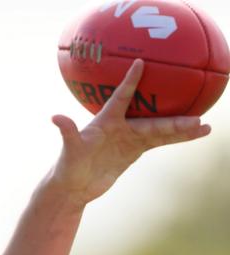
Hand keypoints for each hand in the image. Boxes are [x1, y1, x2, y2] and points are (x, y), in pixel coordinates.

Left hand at [50, 60, 210, 204]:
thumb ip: (66, 132)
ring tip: (204, 126)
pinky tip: (194, 135)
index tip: (140, 63)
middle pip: (152, 120)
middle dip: (175, 119)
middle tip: (196, 117)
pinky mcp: (134, 150)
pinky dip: (176, 139)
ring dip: (182, 129)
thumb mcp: (69, 151)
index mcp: (106, 121)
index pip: (121, 97)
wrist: (73, 187)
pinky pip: (159, 142)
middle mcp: (121, 125)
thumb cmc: (68, 167)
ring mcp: (130, 137)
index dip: (130, 81)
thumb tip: (55, 117)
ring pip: (161, 131)